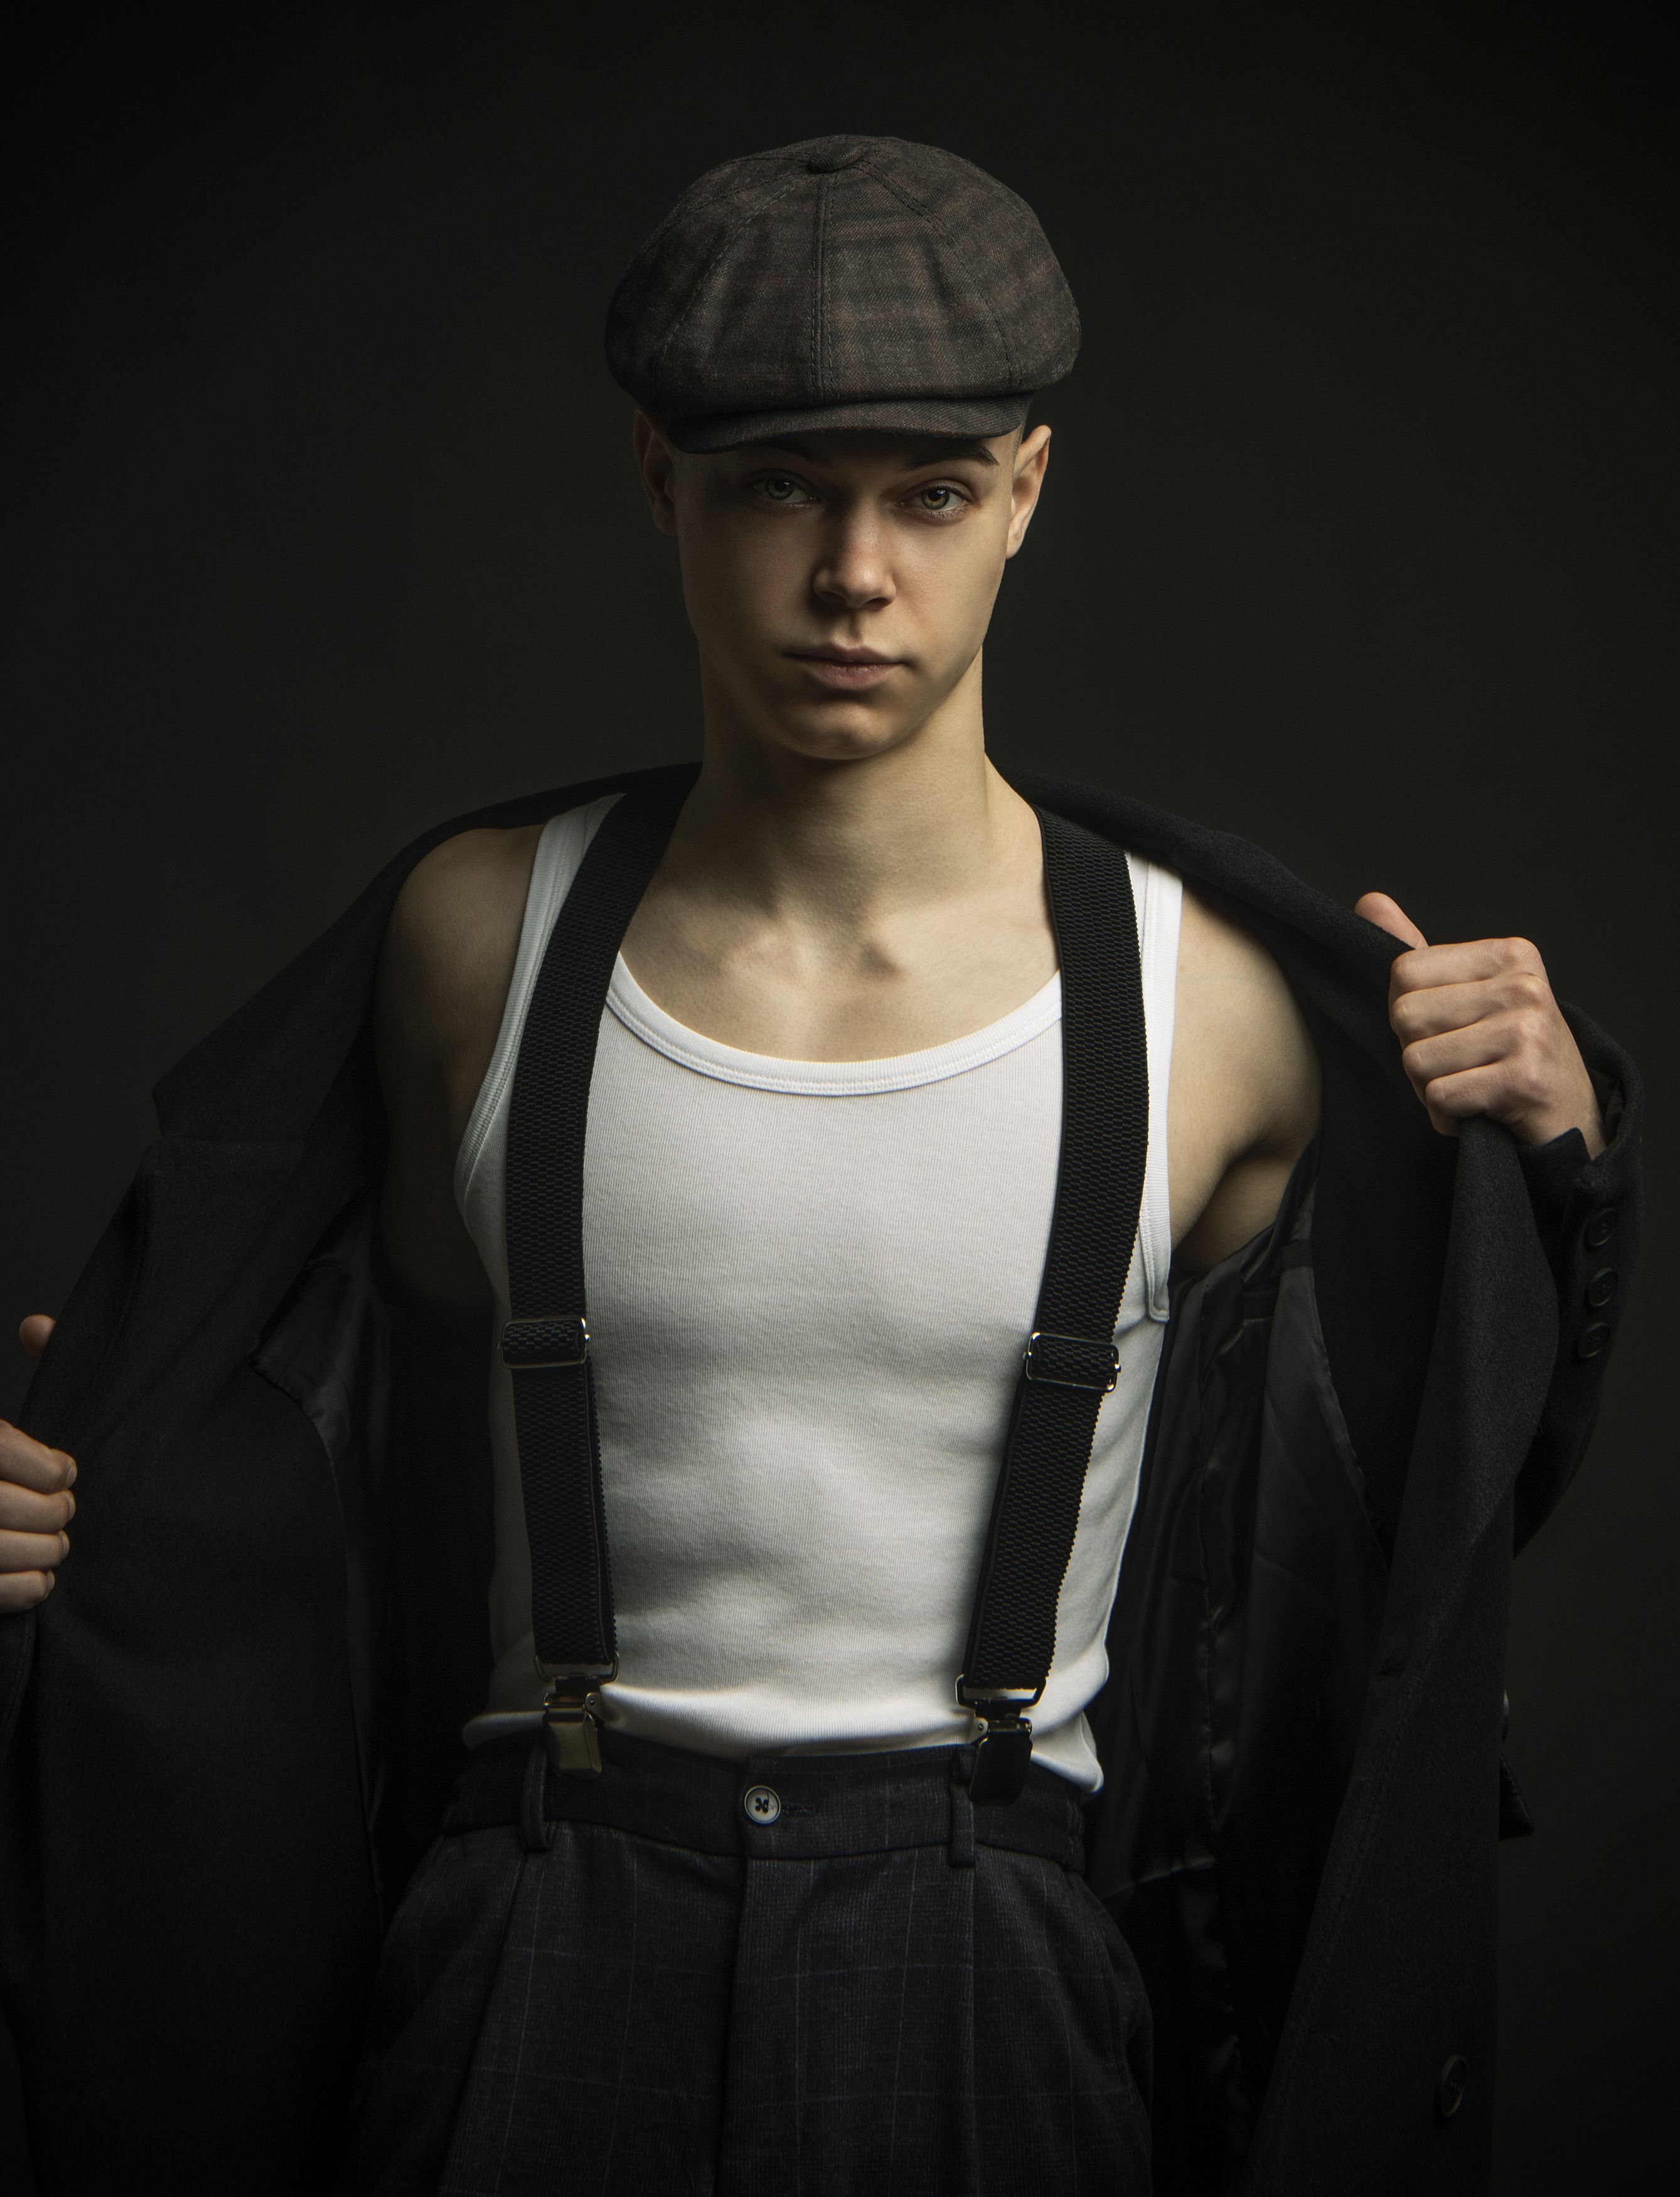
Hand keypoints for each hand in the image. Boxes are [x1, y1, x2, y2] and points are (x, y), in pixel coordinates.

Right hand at [1, 1315, 73, 1615]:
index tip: (67, 1471)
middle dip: (49, 1511)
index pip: (1, 1452)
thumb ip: (34, 1364)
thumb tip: (37, 1325)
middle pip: (2, 1506)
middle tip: (66, 1509)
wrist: (3, 1494)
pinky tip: (39, 1575)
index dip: (44, 1467)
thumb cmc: (1, 1461)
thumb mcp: (1, 1422)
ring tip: (58, 1542)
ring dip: (42, 1551)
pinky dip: (24, 1588)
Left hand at [1356, 895, 1604, 1155]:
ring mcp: (1527, 1031)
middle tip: (1460, 1066)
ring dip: (1430, 1088)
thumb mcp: (1470, 996)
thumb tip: (1370, 901)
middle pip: (1405, 1016)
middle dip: (1417, 1053)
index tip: (1449, 1031)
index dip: (1409, 1013)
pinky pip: (1439, 1097)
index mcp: (1509, 955)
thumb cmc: (1511, 1056)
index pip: (1404, 972)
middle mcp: (1523, 986)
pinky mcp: (1524, 1080)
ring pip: (1416, 1061)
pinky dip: (1446, 1117)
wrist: (1570, 1118)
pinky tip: (1478, 1112)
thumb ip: (1420, 955)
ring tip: (1471, 1087)